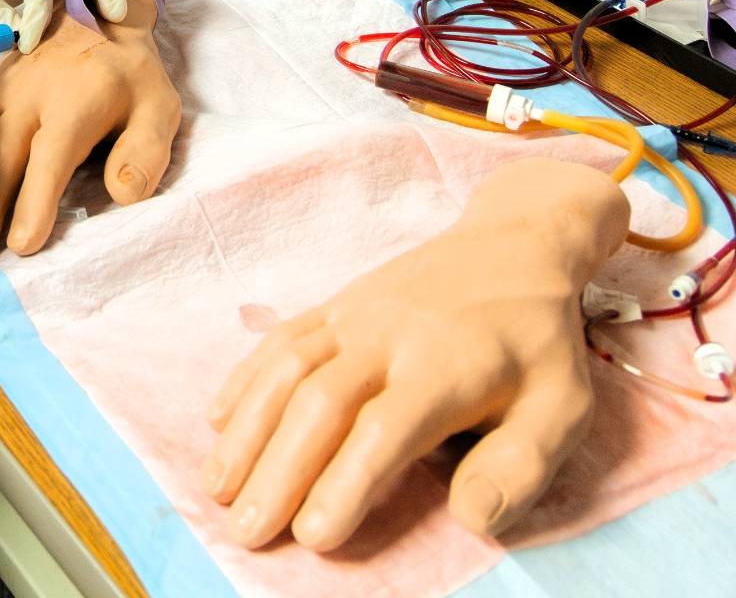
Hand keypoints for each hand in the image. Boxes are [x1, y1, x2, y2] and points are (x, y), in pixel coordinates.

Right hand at [0, 0, 180, 266]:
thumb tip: (123, 195)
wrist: (96, 9)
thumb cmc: (129, 74)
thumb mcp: (160, 107)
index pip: (52, 159)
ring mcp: (2, 90)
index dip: (35, 201)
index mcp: (75, 104)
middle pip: (1, 158)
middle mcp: (30, 97)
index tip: (22, 244)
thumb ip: (145, 152)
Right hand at [201, 158, 630, 550]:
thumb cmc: (538, 343)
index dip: (344, 483)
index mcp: (446, 367)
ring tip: (217, 486)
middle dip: (277, 471)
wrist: (514, 245)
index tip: (314, 538)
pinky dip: (244, 381)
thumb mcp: (564, 408)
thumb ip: (519, 466)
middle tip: (246, 530)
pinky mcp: (334, 304)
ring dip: (246, 430)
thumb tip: (471, 520)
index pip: (382, 431)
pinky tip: (219, 421)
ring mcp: (352, 315)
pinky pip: (279, 340)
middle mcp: (387, 337)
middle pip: (318, 404)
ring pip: (286, 370)